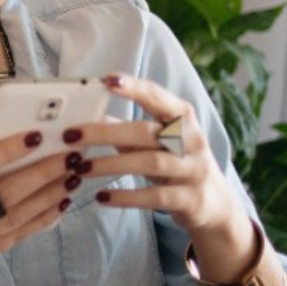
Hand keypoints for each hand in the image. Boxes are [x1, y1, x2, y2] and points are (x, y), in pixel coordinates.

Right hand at [0, 128, 76, 285]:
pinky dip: (42, 218)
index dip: (7, 152)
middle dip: (43, 173)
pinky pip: (16, 235)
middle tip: (72, 153)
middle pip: (4, 196)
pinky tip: (61, 200)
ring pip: (17, 217)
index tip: (36, 135)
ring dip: (50, 194)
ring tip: (75, 173)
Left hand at [61, 73, 248, 241]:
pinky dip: (126, 197)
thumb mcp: (156, 144)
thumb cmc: (176, 165)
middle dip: (106, 132)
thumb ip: (127, 131)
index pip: (157, 97)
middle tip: (71, 135)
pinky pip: (155, 196)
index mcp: (182, 119)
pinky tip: (102, 196)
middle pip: (146, 132)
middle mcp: (192, 141)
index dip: (134, 88)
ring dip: (110, 164)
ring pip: (150, 163)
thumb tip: (87, 118)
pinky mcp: (191, 199)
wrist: (215, 205)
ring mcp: (194, 170)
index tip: (107, 80)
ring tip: (80, 168)